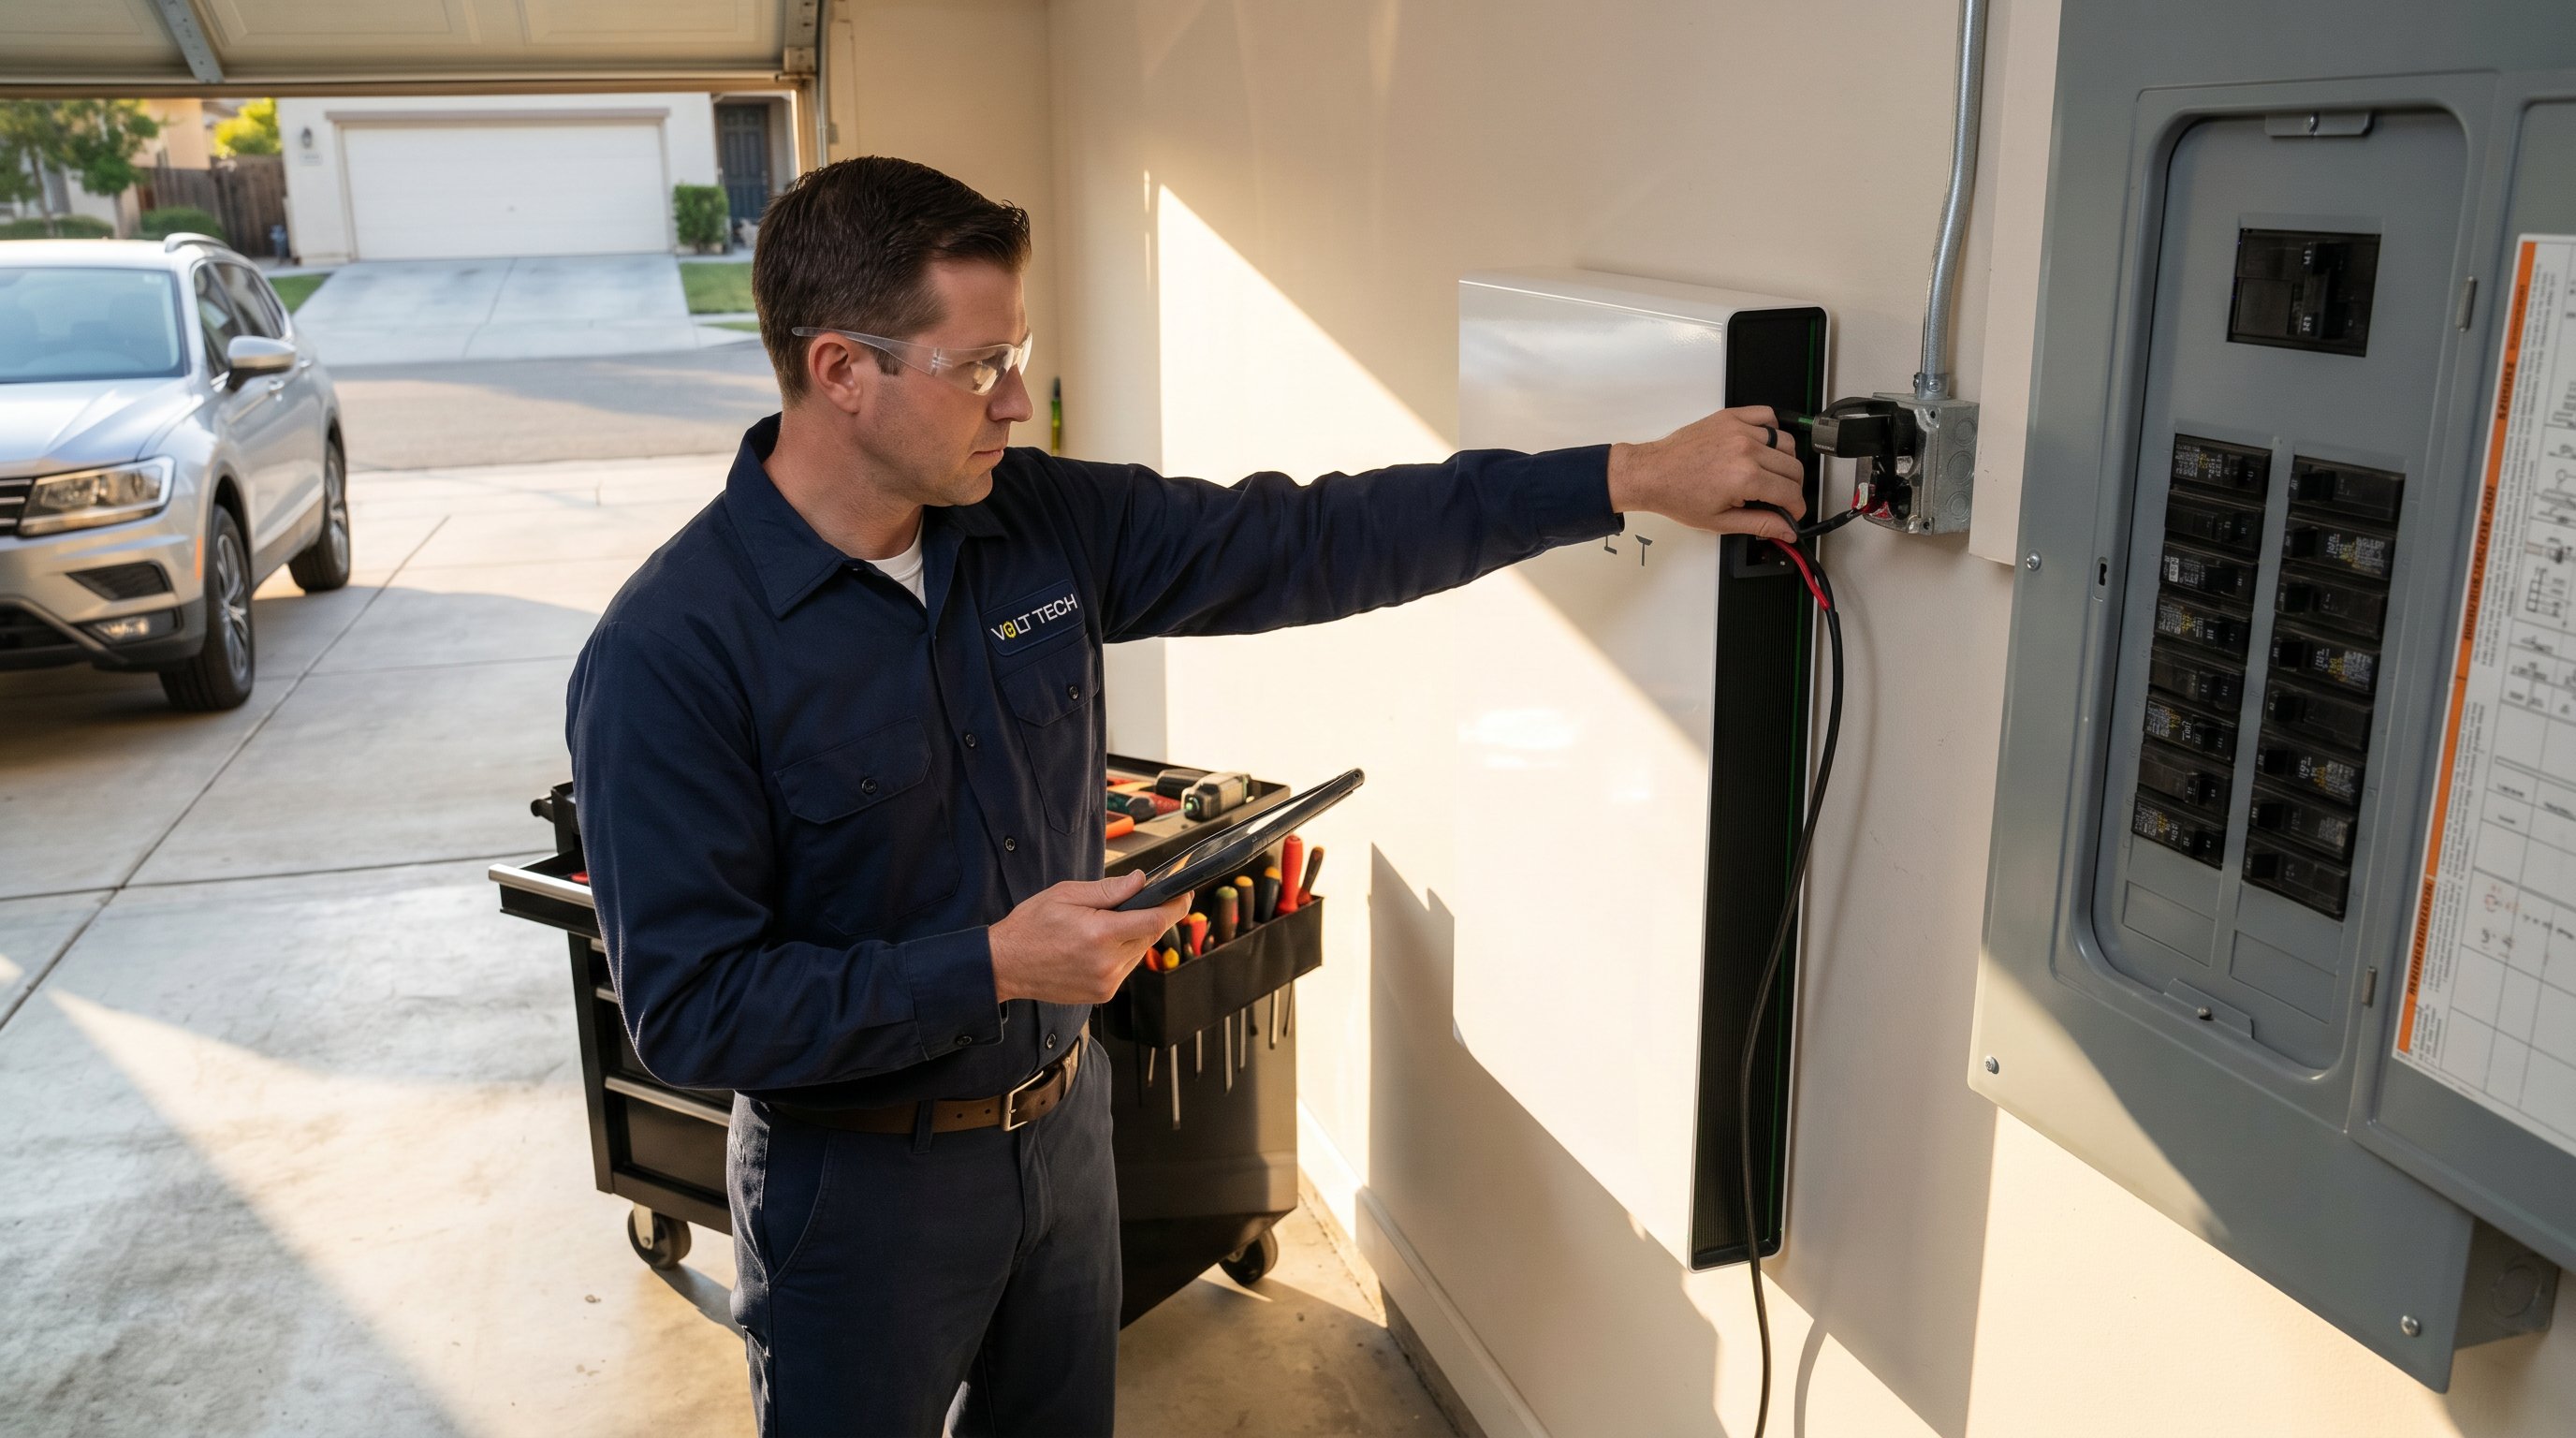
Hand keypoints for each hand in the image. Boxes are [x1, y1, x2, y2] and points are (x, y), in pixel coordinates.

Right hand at [988, 871, 1191, 1004]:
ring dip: (1135, 935)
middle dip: (1152, 916)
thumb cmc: (1030, 927)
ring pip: (1140, 952)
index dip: (1174, 906)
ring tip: (1108, 923)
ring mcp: (1105, 982)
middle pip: (1150, 936)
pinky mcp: (1102, 994)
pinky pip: (1126, 967)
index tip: (1183, 894)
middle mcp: (1106, 964)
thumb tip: (1140, 881)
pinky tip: (1101, 943)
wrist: (1006, 965)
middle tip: (1142, 900)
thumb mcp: (1066, 894)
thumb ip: (1109, 889)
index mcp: (1099, 935)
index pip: (1154, 921)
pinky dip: (1122, 952)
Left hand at [1606, 405, 1806, 542]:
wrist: (1652, 473)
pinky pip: (1766, 416)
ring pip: (1786, 442)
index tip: (1794, 512)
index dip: (1797, 507)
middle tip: (1782, 497)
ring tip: (1770, 474)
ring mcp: (1739, 430)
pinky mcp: (1730, 417)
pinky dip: (1772, 430)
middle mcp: (1746, 449)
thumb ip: (1760, 524)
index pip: (1791, 492)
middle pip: (1794, 467)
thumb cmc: (1678, 495)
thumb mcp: (1721, 521)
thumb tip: (1786, 530)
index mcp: (1745, 477)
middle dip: (1793, 487)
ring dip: (1785, 461)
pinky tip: (1763, 446)